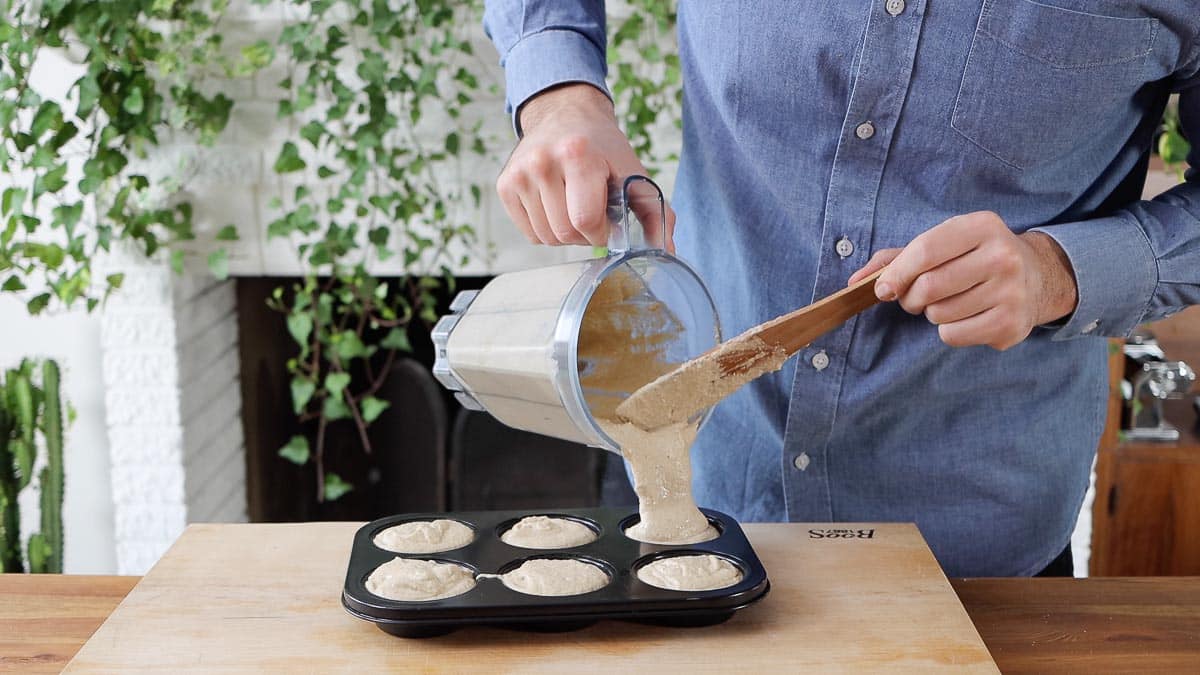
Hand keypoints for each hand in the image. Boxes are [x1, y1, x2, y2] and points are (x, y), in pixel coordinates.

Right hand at [497, 83, 675, 250]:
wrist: (566, 115)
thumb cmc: (604, 148)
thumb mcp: (634, 173)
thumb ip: (656, 213)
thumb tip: (666, 250)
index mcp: (577, 154)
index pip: (584, 221)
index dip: (601, 231)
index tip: (609, 219)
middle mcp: (542, 161)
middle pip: (565, 233)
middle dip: (586, 234)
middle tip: (593, 212)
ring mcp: (519, 173)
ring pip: (546, 238)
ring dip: (566, 234)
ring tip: (574, 206)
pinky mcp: (505, 185)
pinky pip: (529, 233)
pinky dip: (547, 230)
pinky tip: (556, 206)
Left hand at [847, 211, 1077, 349]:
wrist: (1037, 277)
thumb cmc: (974, 258)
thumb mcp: (943, 243)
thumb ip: (896, 258)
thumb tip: (854, 282)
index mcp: (982, 226)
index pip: (925, 251)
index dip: (896, 274)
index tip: (883, 290)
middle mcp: (1003, 256)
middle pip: (929, 287)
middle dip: (912, 297)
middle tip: (919, 298)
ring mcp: (1012, 291)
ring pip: (939, 314)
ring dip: (932, 314)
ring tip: (949, 302)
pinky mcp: (1012, 323)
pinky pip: (953, 335)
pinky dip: (948, 331)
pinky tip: (967, 316)